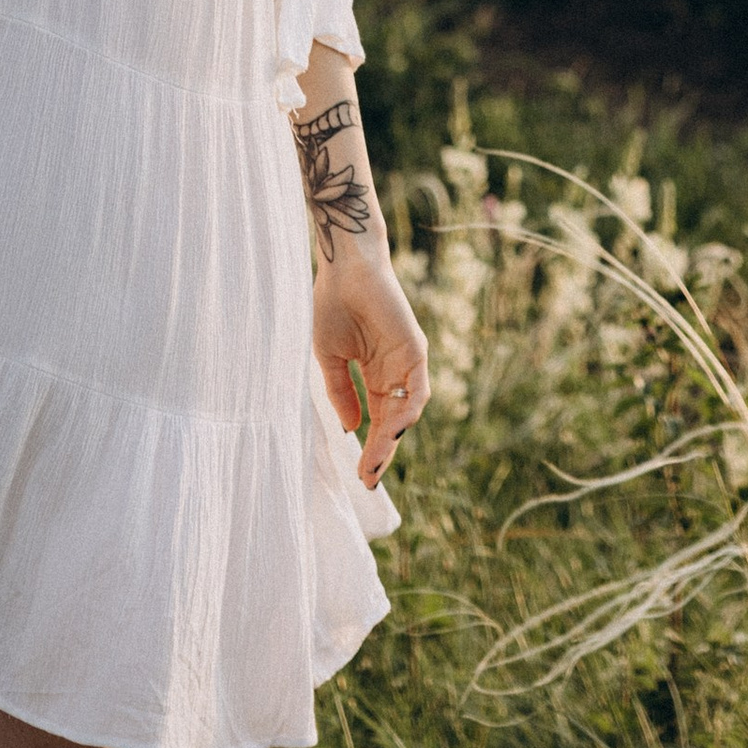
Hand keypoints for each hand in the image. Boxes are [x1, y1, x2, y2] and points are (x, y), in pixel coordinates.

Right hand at [312, 253, 430, 490]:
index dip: (370, 448)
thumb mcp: (330, 358)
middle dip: (381, 452)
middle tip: (368, 479)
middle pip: (393, 423)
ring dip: (393, 439)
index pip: (378, 421)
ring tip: (376, 463)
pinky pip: (418, 388)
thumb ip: (341, 392)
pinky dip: (410, 410)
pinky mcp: (416, 349)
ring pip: (406, 412)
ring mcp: (407, 362)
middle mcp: (393, 372)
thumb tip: (351, 430)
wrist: (344, 268)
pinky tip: (395, 430)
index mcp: (374, 375)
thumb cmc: (333, 305)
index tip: (360, 476)